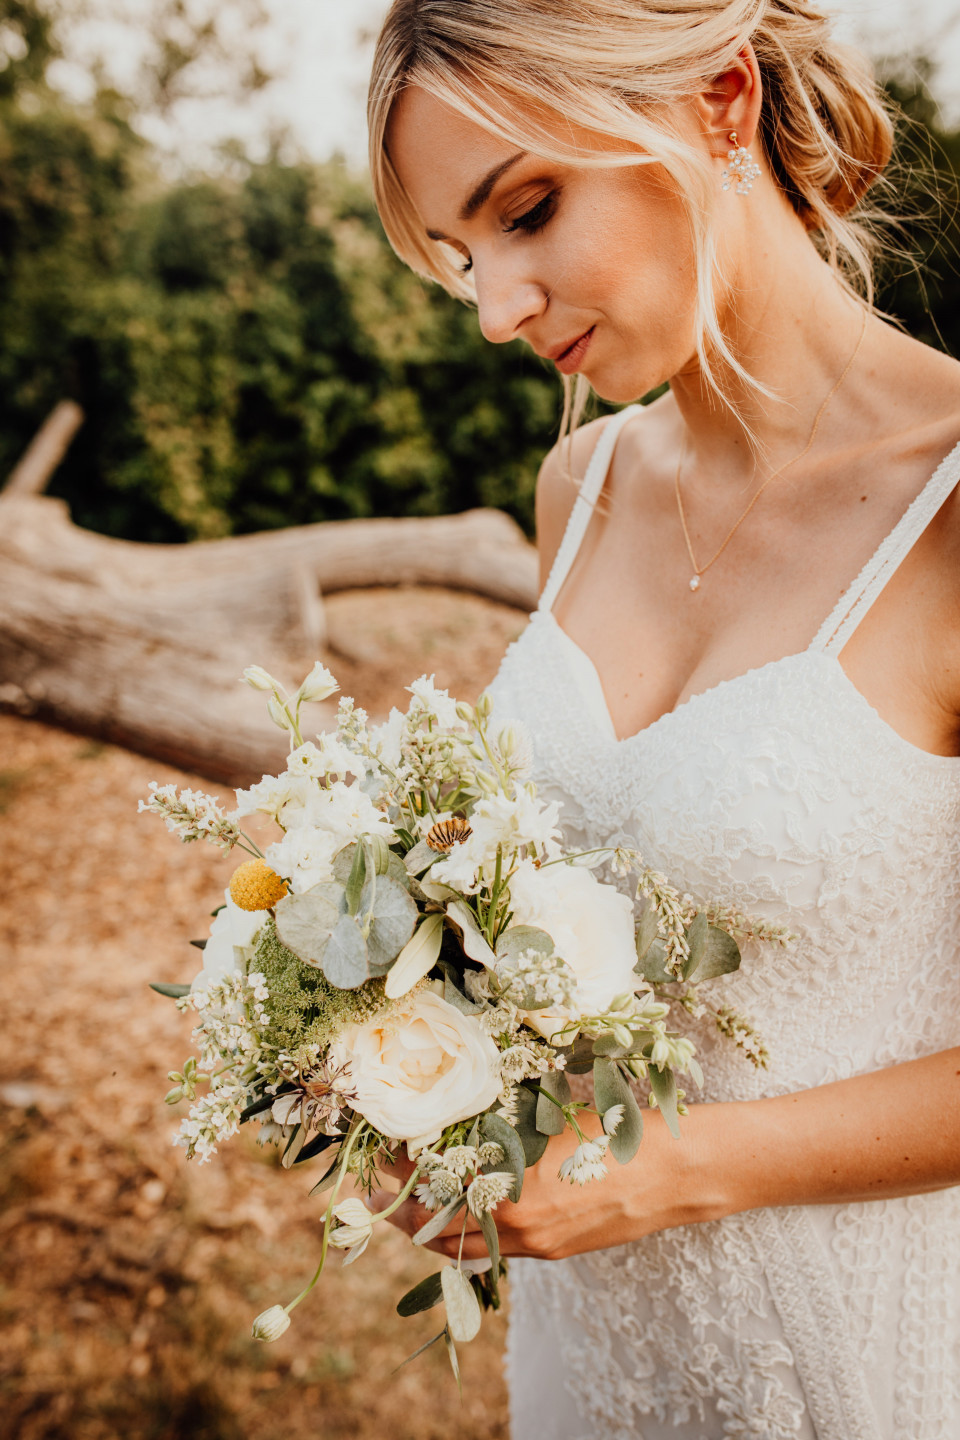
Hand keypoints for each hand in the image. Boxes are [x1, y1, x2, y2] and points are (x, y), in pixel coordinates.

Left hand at [368, 1109, 692, 1262]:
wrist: (673, 1173)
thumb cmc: (611, 1128)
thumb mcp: (547, 1114)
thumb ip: (498, 1122)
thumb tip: (452, 1107)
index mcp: (506, 1183)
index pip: (428, 1180)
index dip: (395, 1163)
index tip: (373, 1145)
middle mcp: (513, 1223)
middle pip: (433, 1227)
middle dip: (399, 1205)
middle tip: (372, 1182)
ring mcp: (533, 1245)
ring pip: (460, 1249)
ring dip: (429, 1227)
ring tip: (405, 1204)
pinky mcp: (551, 1254)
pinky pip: (493, 1253)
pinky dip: (467, 1237)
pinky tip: (459, 1216)